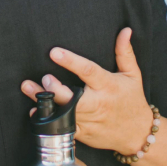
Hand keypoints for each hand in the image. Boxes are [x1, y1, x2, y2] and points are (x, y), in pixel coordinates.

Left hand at [20, 28, 153, 155]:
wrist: (138, 134)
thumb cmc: (133, 101)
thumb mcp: (132, 75)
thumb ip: (124, 52)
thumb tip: (125, 30)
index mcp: (108, 85)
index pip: (88, 71)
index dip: (71, 61)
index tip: (54, 52)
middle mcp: (97, 103)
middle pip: (73, 97)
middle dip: (56, 89)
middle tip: (45, 77)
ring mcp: (89, 120)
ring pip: (64, 112)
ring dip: (44, 101)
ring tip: (28, 88)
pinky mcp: (83, 133)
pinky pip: (64, 128)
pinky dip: (49, 121)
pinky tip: (35, 112)